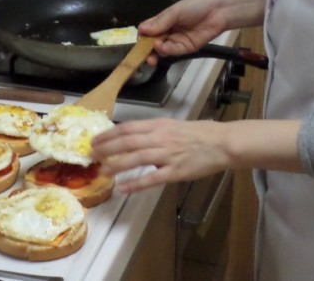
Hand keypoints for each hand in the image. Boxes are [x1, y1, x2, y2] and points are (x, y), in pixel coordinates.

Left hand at [90, 118, 230, 193]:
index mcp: (159, 125)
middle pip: (127, 141)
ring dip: (116, 165)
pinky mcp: (176, 171)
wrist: (222, 143)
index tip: (95, 140)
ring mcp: (168, 155)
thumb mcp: (173, 125)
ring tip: (102, 171)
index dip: (109, 134)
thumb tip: (132, 137)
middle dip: (107, 148)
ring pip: (136, 158)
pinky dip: (136, 184)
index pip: (128, 127)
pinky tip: (123, 189)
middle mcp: (160, 138)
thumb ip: (153, 131)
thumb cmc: (199, 133)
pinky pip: (152, 178)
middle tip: (91, 154)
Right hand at [139, 0, 267, 64]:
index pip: (148, 30)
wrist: (219, 11)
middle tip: (142, 54)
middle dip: (147, 49)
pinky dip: (167, 51)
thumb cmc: (196, 6)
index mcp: (164, 20)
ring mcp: (177, 40)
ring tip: (155, 48)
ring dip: (157, 50)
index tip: (139, 40)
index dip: (143, 36)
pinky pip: (174, 51)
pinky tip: (163, 47)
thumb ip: (160, 22)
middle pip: (154, 42)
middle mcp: (169, 31)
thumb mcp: (175, 11)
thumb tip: (141, 30)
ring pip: (162, 49)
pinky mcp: (187, 48)